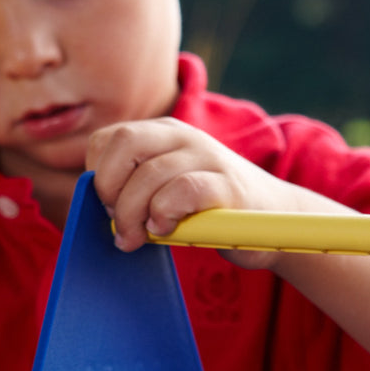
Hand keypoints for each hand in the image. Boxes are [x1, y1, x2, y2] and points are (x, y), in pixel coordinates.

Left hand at [86, 117, 299, 269]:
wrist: (274, 219)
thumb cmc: (208, 211)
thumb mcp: (165, 190)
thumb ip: (135, 189)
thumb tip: (96, 211)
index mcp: (162, 134)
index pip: (107, 139)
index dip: (97, 174)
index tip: (108, 205)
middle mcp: (182, 136)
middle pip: (123, 144)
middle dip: (108, 188)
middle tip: (118, 222)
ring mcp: (207, 157)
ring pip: (148, 174)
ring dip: (133, 214)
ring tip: (139, 236)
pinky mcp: (227, 185)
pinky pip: (182, 191)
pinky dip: (164, 214)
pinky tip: (167, 230)